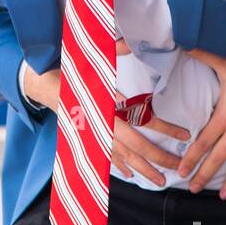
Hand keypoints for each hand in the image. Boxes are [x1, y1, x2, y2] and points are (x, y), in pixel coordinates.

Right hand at [23, 40, 190, 185]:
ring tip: (160, 181)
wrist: (40, 84)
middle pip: (135, 147)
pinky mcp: (87, 137)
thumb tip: (133, 43)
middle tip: (179, 167)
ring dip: (142, 170)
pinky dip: (119, 166)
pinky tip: (131, 175)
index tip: (185, 135)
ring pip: (122, 157)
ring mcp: (94, 134)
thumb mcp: (89, 58)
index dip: (165, 128)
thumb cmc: (67, 70)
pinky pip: (106, 156)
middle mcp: (102, 125)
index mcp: (107, 106)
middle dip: (158, 159)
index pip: (143, 120)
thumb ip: (113, 50)